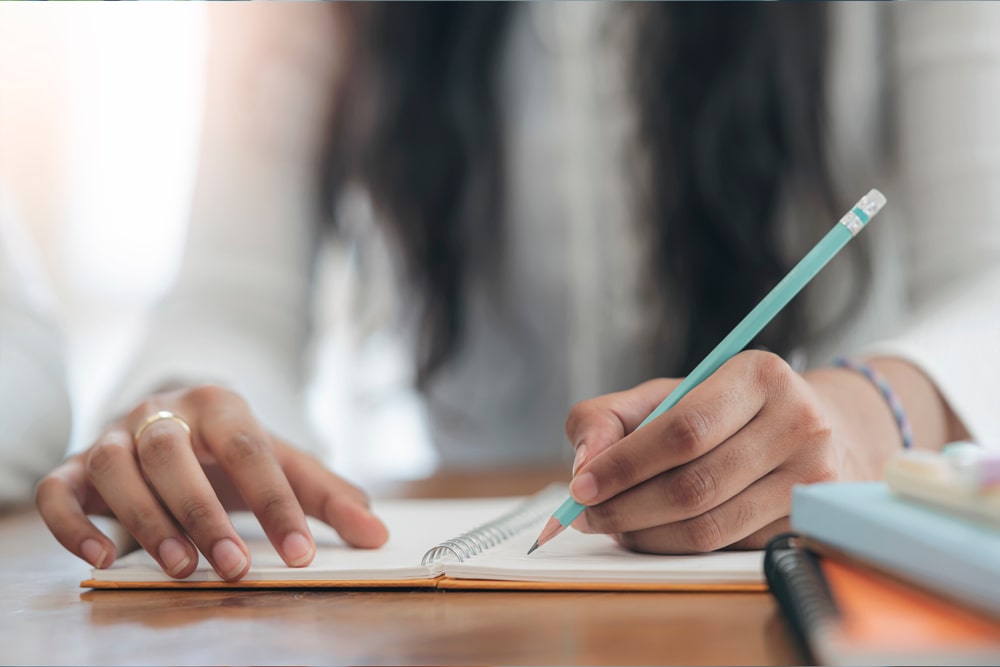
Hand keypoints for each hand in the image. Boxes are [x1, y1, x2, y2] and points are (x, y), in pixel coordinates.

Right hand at [36, 384, 387, 580]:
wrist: (170, 414)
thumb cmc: (231, 447)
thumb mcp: (282, 460)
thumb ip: (326, 495)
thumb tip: (375, 533)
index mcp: (219, 403)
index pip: (249, 448)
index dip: (275, 502)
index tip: (302, 553)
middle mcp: (160, 412)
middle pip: (173, 452)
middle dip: (204, 512)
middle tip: (236, 568)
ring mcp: (111, 435)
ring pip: (115, 468)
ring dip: (147, 520)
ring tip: (183, 569)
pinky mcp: (74, 466)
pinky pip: (58, 491)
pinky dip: (73, 525)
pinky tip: (103, 561)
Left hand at [563, 350, 848, 552]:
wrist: (807, 430)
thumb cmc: (721, 411)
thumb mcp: (666, 394)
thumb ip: (609, 418)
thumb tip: (583, 466)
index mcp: (758, 376)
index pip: (683, 430)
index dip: (625, 464)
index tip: (580, 485)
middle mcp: (798, 424)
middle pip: (694, 485)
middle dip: (625, 507)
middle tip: (585, 514)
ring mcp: (810, 479)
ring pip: (708, 527)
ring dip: (645, 534)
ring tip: (612, 524)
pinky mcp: (805, 522)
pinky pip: (725, 548)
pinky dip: (675, 546)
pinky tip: (651, 532)